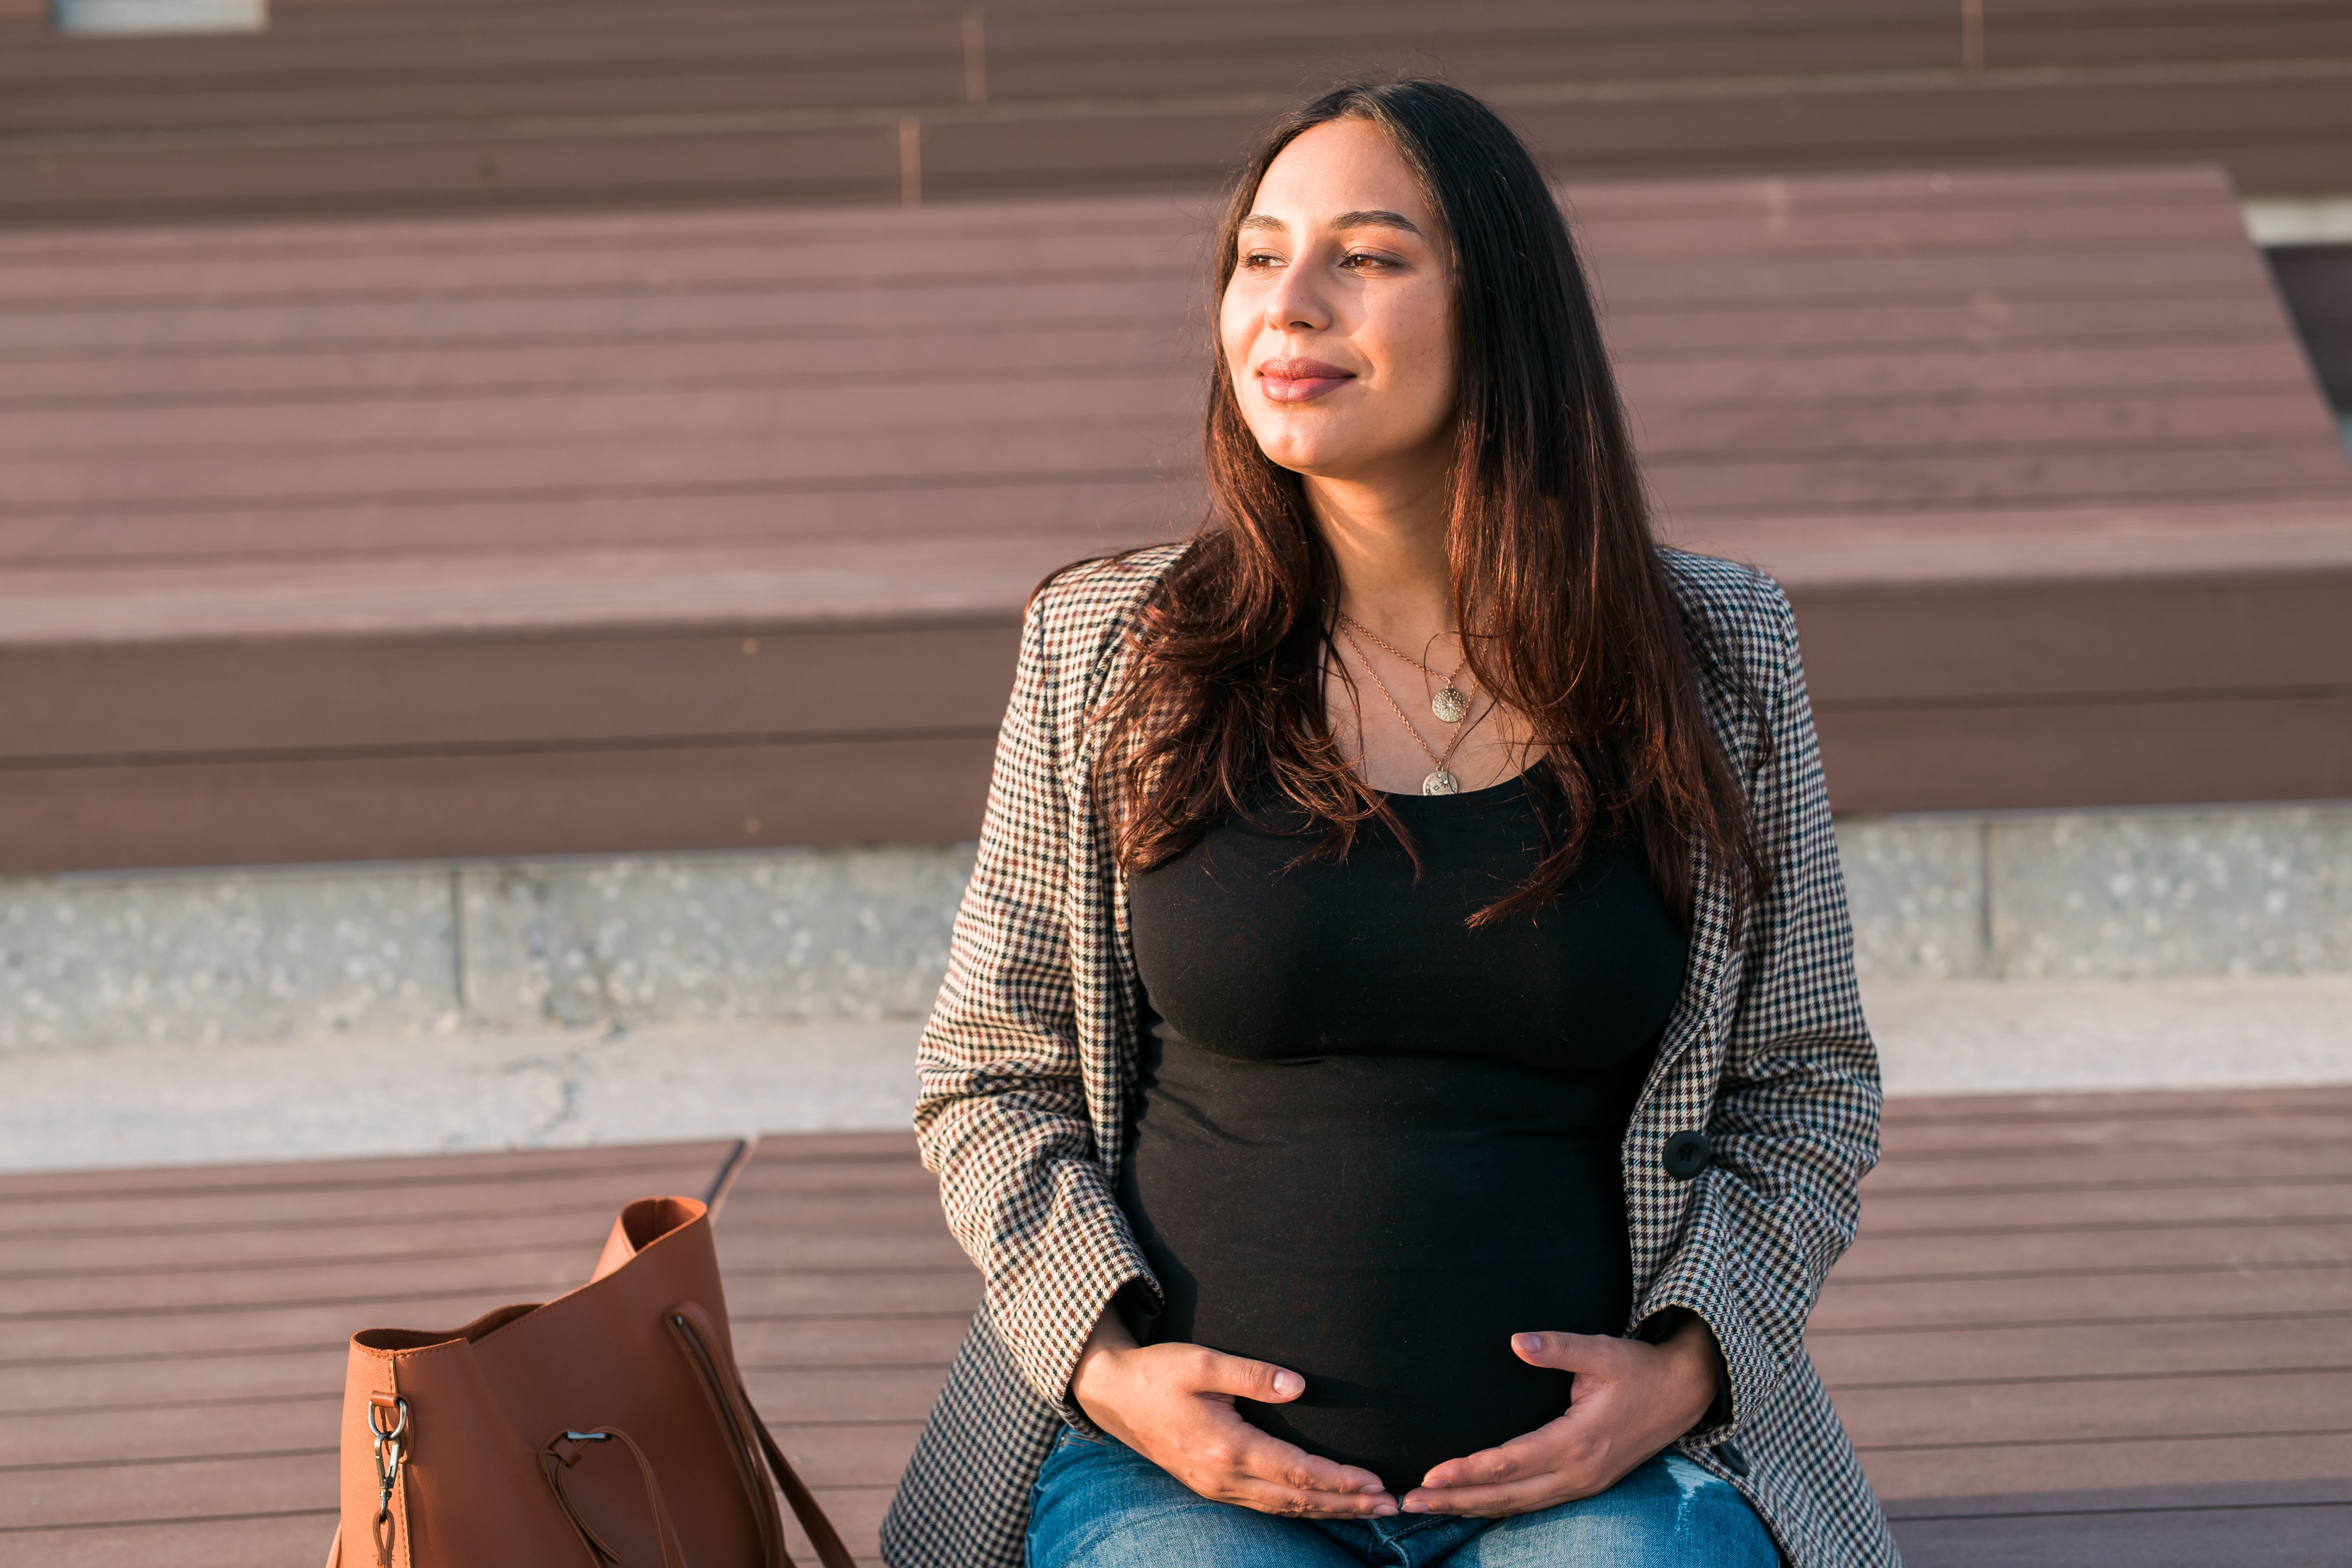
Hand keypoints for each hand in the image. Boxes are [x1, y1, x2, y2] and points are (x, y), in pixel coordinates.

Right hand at [1069, 1306, 1397, 1518]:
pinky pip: (1264, 1506)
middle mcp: (1224, 1477)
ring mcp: (1216, 1487)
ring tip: (1367, 1509)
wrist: (1112, 1395)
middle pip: (1297, 1500)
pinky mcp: (1211, 1485)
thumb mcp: (1201, 1363)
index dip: (1340, 1480)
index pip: (1298, 1473)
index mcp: (1227, 1448)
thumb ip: (1252, 1374)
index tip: (1378, 1483)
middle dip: (1346, 1504)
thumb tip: (1300, 1387)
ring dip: (1327, 1510)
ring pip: (1282, 1509)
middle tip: (1390, 1506)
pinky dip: (1298, 1508)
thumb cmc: (1158, 1373)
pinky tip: (1318, 1505)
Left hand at [1401, 1316, 1720, 1518]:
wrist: (1683, 1394)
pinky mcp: (1584, 1485)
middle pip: (1505, 1495)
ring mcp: (1582, 1484)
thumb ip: (1558, 1347)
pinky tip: (1470, 1506)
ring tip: (1427, 1507)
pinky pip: (1532, 1504)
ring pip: (1516, 1506)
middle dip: (1454, 1500)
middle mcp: (1577, 1472)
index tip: (1428, 1473)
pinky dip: (1497, 1508)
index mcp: (1576, 1441)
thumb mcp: (1601, 1350)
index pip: (1508, 1462)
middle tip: (1408, 1501)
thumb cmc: (1637, 1368)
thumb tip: (1516, 1342)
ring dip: (1470, 1508)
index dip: (1466, 1471)